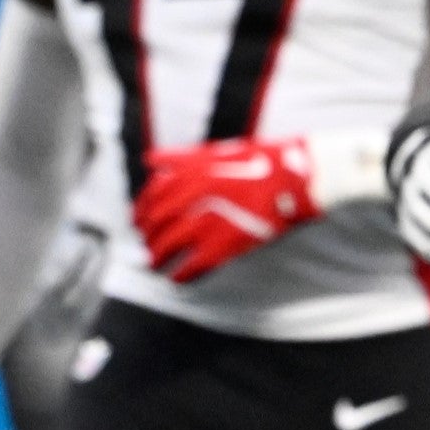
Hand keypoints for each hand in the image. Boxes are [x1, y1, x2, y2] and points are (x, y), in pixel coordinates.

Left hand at [133, 136, 321, 281]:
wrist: (292, 179)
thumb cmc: (257, 162)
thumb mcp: (215, 151)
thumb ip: (179, 157)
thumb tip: (149, 160)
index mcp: (187, 175)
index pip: (151, 198)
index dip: (139, 212)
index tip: (138, 222)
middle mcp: (190, 200)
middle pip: (154, 225)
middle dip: (146, 237)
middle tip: (146, 245)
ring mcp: (204, 224)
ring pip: (166, 248)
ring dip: (156, 258)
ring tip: (155, 265)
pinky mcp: (221, 247)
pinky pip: (190, 267)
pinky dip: (180, 275)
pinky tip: (177, 279)